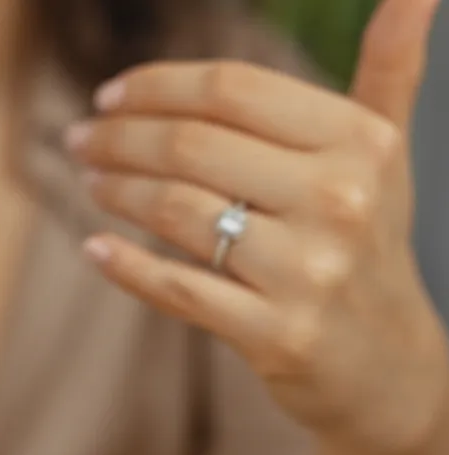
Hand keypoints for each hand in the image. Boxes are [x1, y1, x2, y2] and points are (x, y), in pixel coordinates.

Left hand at [67, 0, 447, 454]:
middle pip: (192, 146)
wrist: (388, 366)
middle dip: (120, 138)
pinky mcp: (276, 335)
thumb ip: (390, 71)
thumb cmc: (370, 247)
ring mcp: (307, 273)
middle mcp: (339, 200)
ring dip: (117, 192)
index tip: (110, 97)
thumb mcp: (386, 160)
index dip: (157, 87)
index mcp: (360, 142)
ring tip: (90, 182)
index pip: (231, 90)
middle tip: (81, 140)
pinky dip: (127, 267)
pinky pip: (180, 289)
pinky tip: (94, 248)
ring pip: (178, 212)